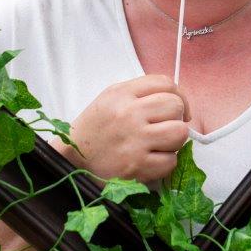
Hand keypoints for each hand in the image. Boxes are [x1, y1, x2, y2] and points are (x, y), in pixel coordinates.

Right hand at [52, 74, 190, 182]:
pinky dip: (165, 162)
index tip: (178, 109)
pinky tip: (152, 160)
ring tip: (160, 143)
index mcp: (122, 93)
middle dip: (176, 117)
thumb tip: (176, 100)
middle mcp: (129, 114)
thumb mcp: (110, 99)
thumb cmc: (95, 129)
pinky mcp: (139, 166)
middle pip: (175, 106)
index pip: (166, 83)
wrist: (71, 161)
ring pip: (179, 132)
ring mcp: (135, 141)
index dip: (179, 95)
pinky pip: (171, 160)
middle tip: (164, 127)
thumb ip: (140, 93)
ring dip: (174, 140)